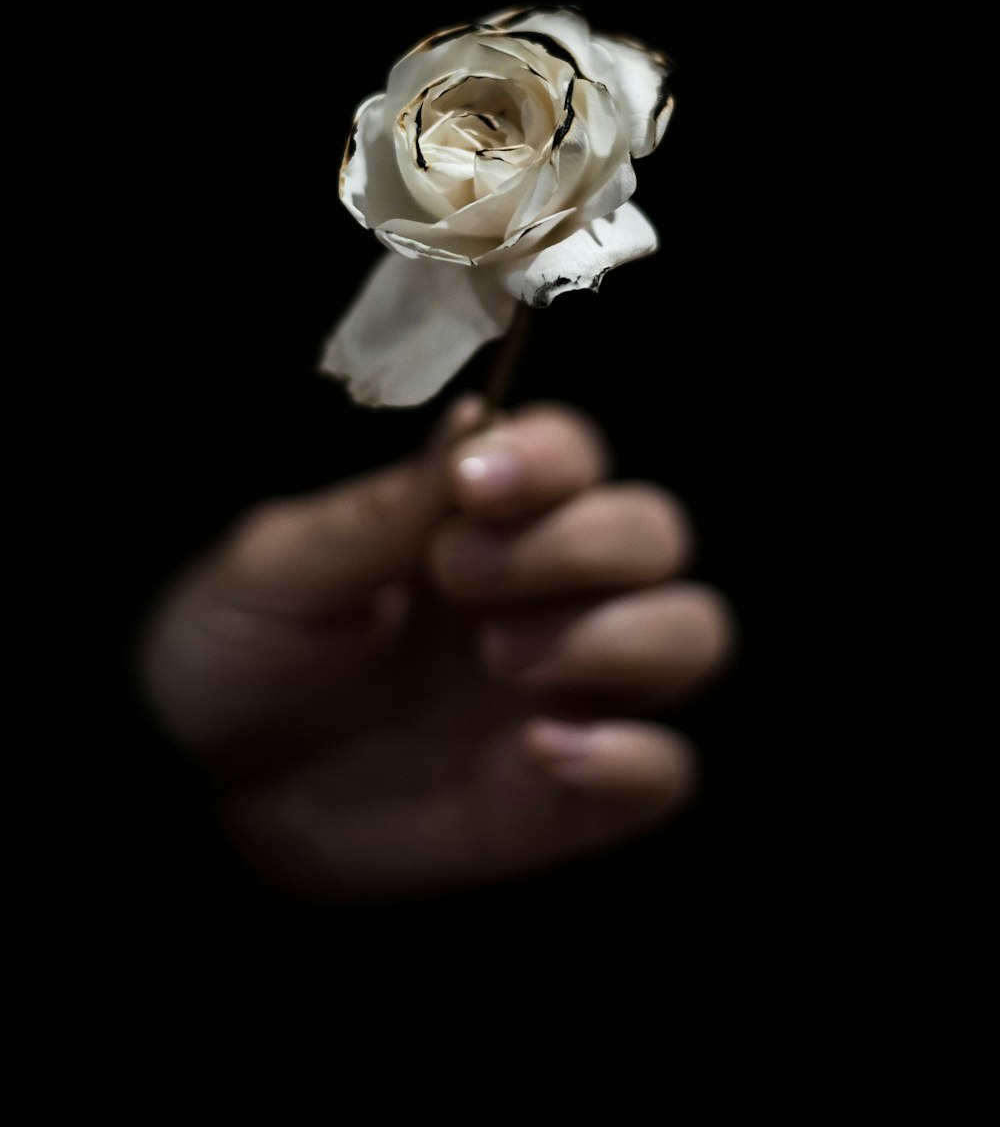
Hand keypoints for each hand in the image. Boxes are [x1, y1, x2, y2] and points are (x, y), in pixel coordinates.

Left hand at [137, 396, 735, 900]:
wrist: (200, 796)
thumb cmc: (236, 656)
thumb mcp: (280, 570)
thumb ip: (383, 509)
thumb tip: (476, 416)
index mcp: (480, 522)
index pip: (576, 455)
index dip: (552, 457)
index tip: (476, 485)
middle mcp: (544, 594)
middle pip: (656, 532)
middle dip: (581, 543)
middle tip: (461, 576)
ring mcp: (566, 693)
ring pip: (691, 634)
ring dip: (621, 634)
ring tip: (502, 658)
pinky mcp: (567, 796)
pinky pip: (665, 771)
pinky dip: (629, 757)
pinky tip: (538, 752)